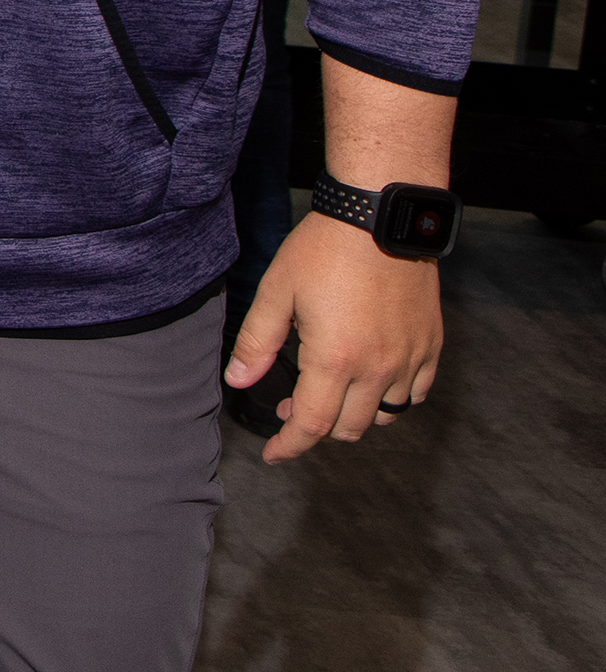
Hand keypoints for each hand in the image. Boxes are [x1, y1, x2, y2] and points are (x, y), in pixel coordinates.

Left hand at [228, 213, 444, 464]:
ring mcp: (410, 358)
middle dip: (317, 428)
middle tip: (293, 406)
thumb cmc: (324, 251)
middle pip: (349, 428)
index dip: (289, 446)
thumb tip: (239, 381)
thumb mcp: (277, 292)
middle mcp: (378, 368)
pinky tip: (370, 379)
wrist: (381, 217)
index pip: (312, 425)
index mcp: (335, 359)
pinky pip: (416, 393)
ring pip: (385, 416)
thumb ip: (257, 343)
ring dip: (354, 416)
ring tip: (330, 391)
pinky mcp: (432, 345)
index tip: (274, 454)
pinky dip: (392, 399)